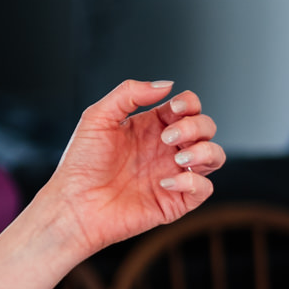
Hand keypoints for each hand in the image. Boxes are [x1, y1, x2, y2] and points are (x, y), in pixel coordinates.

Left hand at [42, 80, 225, 257]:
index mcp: (150, 126)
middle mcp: (165, 148)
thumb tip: (166, 84)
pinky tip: (164, 182)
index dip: (190, 103)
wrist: (74, 204)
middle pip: (206, 128)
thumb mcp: (97, 118)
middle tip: (167, 137)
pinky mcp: (175, 201)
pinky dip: (192, 182)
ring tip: (177, 157)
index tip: (176, 107)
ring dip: (205, 152)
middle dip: (196, 127)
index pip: (186, 107)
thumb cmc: (81, 163)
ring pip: (214, 156)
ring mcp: (172, 173)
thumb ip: (129, 94)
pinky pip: (203, 188)